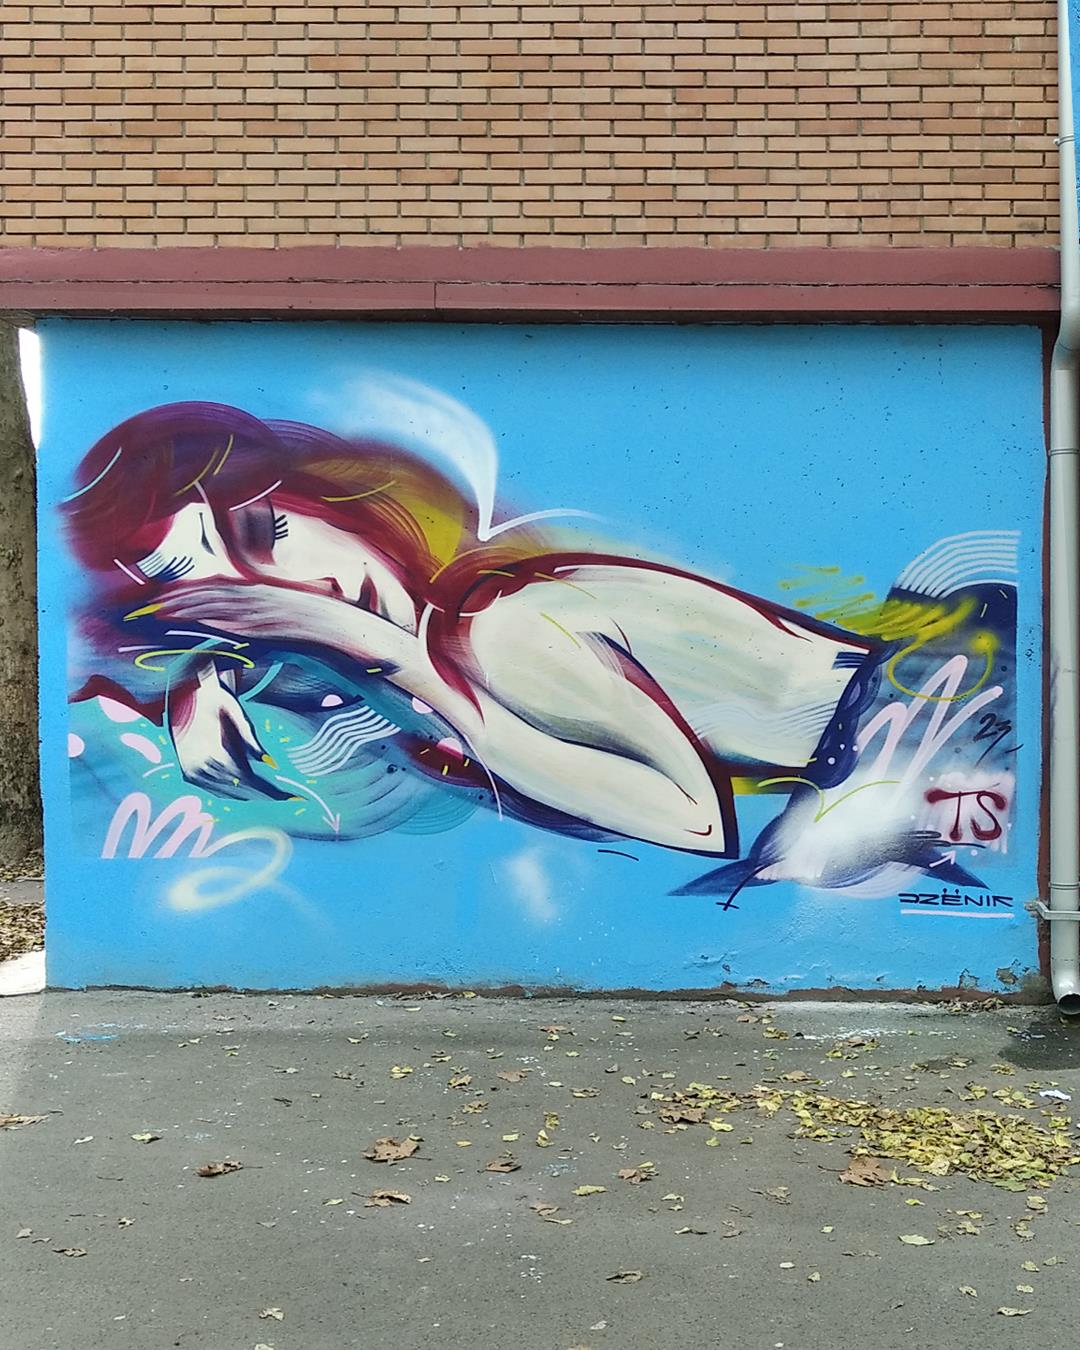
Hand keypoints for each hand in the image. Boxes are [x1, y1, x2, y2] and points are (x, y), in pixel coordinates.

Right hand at [170, 666, 289, 800]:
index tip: (290, 797)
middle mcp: (200, 768)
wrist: (183, 693)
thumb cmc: (215, 700)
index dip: (270, 791)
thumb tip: (269, 762)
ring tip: (275, 796)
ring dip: (252, 796)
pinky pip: (216, 791)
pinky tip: (252, 792)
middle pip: (241, 790)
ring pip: (228, 794)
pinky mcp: (188, 775)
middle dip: (266, 795)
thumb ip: (250, 738)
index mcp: (212, 753)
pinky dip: (235, 793)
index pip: (248, 780)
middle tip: (289, 797)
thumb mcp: (235, 712)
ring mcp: (192, 774)